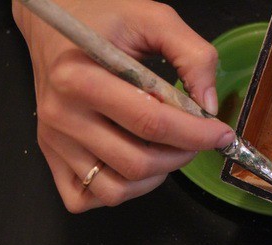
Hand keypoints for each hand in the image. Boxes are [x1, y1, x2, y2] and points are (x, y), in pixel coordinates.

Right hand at [12, 0, 234, 211]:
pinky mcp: (51, 156)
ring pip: (115, 189)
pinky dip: (118, 192)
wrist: (52, 29)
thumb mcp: (153, 19)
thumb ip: (193, 55)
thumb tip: (209, 105)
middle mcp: (61, 115)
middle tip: (195, 139)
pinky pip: (86, 199)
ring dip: (155, 178)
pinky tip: (132, 166)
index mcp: (80, 77)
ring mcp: (54, 141)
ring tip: (166, 150)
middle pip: (137, 162)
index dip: (196, 134)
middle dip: (181, 156)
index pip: (151, 122)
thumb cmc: (103, 20)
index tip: (221, 134)